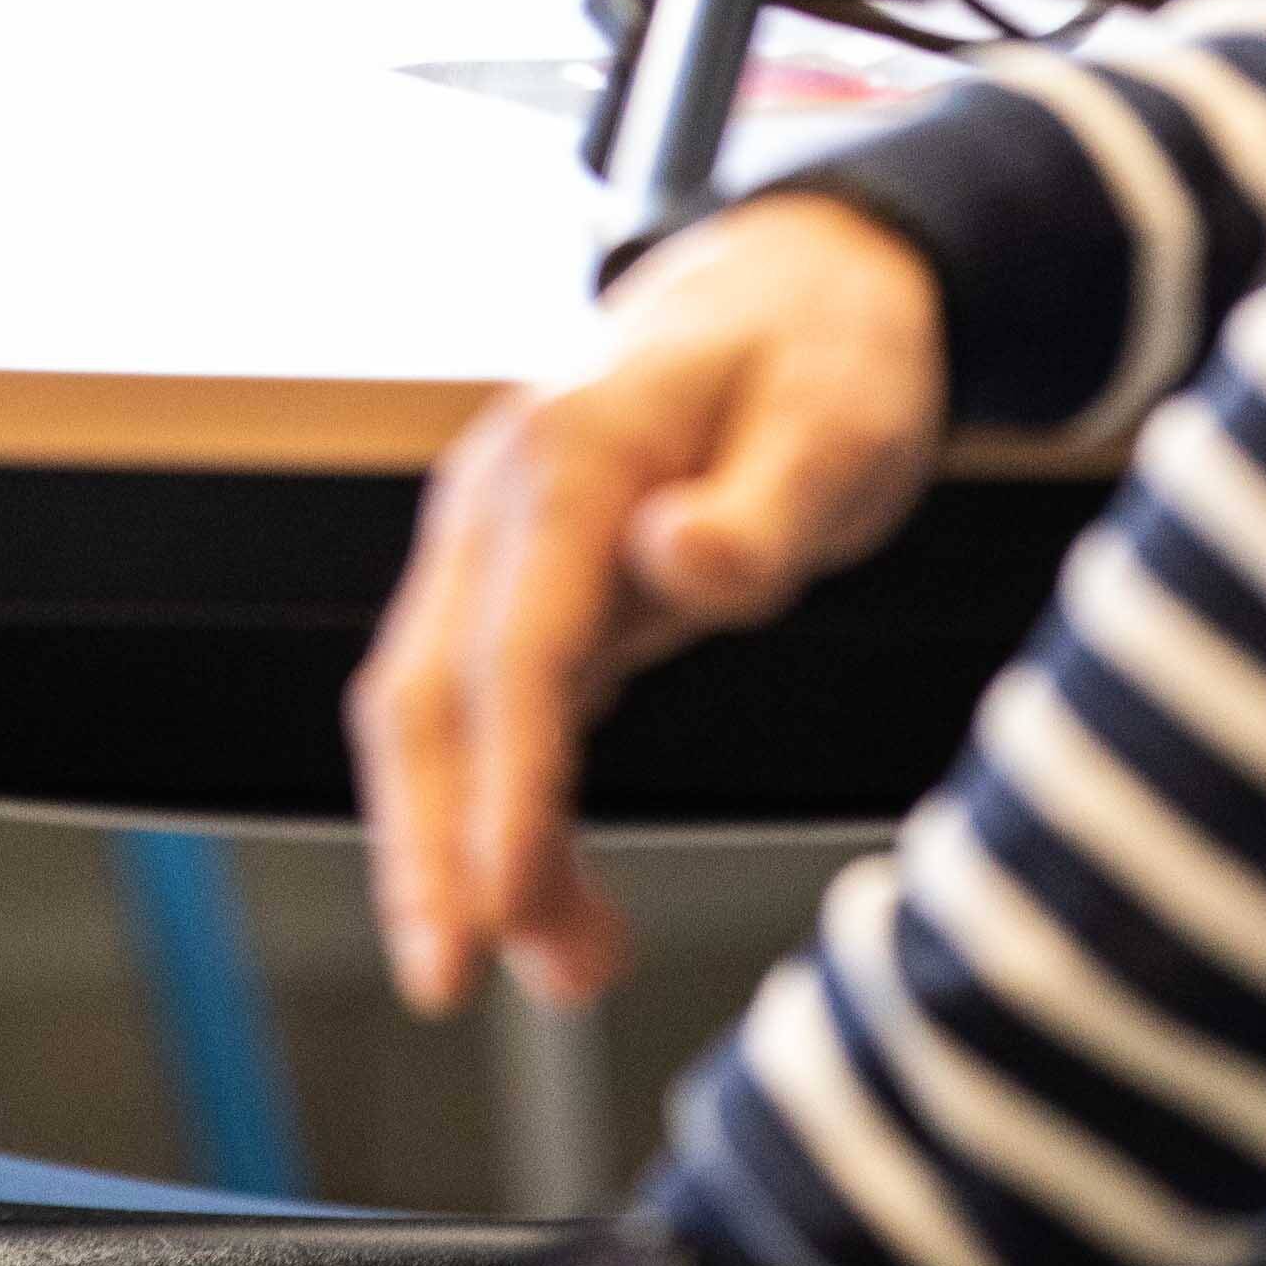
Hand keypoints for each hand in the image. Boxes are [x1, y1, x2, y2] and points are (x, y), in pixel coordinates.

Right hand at [359, 191, 948, 1015]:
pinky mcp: (522, 583)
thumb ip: (767, 506)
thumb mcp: (840, 417)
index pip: (515, 645)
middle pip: (425, 690)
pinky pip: (487, 715)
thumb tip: (685, 563)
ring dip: (466, 851)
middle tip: (447, 983)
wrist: (802, 282)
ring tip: (563, 973)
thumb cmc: (829, 353)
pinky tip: (559, 906)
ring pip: (438, 716)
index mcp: (572, 447)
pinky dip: (506, 817)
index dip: (501, 785)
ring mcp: (498, 538)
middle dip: (427, 844)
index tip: (499, 904)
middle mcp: (502, 493)